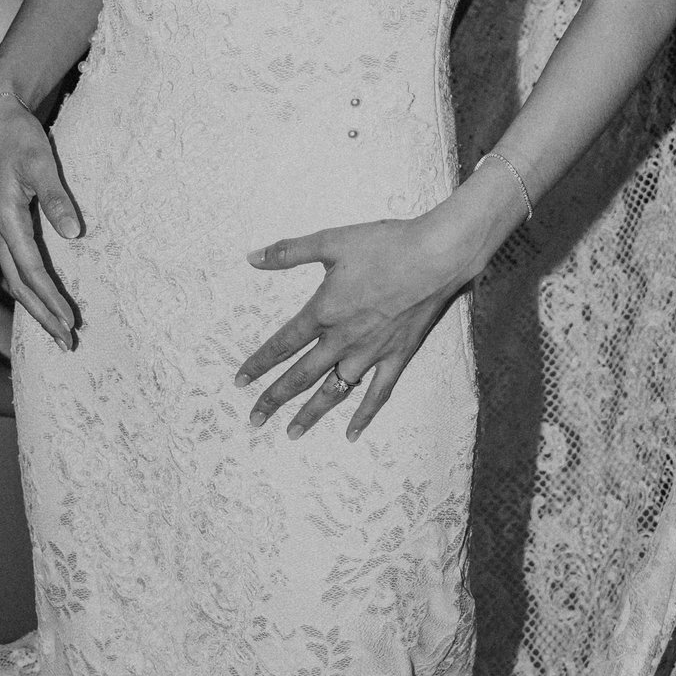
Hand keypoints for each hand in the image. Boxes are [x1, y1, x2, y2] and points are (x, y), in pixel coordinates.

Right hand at [0, 84, 82, 346]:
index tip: (71, 321)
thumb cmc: (18, 137)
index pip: (31, 270)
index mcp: (5, 218)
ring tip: (57, 329)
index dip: (50, 298)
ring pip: (15, 278)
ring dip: (36, 305)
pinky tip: (41, 297)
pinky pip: (15, 264)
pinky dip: (29, 285)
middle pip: (20, 284)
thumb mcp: (41, 163)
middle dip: (43, 316)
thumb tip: (74, 233)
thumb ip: (57, 198)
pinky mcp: (3, 222)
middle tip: (68, 342)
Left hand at [238, 213, 465, 436]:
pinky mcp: (398, 356)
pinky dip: (364, 415)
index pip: (282, 344)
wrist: (436, 256)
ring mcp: (371, 352)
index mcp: (324, 312)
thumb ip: (288, 252)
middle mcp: (343, 339)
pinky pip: (377, 393)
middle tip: (254, 420)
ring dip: (310, 413)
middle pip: (300, 376)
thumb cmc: (385, 245)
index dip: (259, 364)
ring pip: (334, 391)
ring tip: (292, 433)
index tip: (240, 382)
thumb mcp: (331, 241)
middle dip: (274, 399)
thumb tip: (251, 258)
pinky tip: (351, 433)